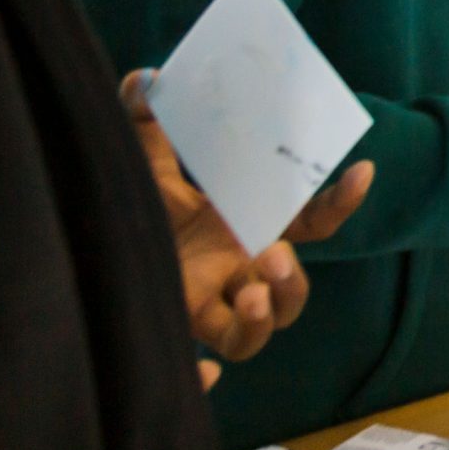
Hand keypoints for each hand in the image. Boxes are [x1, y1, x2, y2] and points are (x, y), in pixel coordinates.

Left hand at [121, 72, 371, 389]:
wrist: (85, 252)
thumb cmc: (129, 206)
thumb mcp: (140, 160)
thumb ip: (144, 117)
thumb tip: (147, 76)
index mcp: (247, 228)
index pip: (312, 223)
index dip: (341, 200)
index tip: (362, 170)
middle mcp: (238, 271)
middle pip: (293, 293)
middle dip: (292, 280)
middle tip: (270, 257)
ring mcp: (211, 306)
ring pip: (263, 331)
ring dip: (266, 316)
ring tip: (246, 295)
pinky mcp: (182, 331)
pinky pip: (214, 362)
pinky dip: (211, 373)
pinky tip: (202, 369)